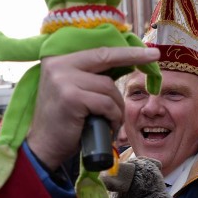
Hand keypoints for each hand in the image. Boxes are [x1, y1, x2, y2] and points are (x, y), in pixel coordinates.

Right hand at [25, 46, 159, 169]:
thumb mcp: (73, 90)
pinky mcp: (71, 97)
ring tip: (111, 121)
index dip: (125, 50)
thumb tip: (124, 61)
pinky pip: (106, 103)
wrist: (43, 147)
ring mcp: (63, 79)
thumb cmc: (64, 121)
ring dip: (117, 107)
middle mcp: (58, 64)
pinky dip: (113, 117)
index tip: (148, 49)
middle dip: (134, 57)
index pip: (98, 50)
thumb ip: (90, 75)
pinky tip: (108, 127)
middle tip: (154, 56)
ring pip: (108, 87)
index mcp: (58, 59)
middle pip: (106, 57)